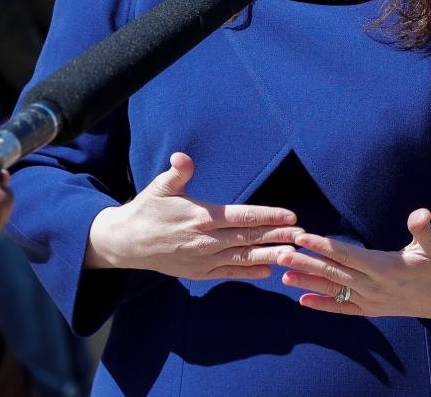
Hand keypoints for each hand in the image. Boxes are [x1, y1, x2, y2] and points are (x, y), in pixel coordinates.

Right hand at [85, 152, 301, 279]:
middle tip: (304, 235)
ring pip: (243, 259)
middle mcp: (205, 240)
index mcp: (200, 216)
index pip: (242, 217)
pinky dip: (249, 273)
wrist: (126, 243)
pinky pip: (229, 273)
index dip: (268, 216)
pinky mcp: (199, 273)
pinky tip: (268, 271)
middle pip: (249, 239)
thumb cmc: (146, 210)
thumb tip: (183, 158)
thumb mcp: (159, 187)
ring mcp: (203, 259)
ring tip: (294, 254)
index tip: (291, 216)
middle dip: (278, 236)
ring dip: (270, 256)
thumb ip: (177, 173)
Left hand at [277, 208, 430, 319]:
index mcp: (387, 268)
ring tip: (283, 276)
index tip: (302, 238)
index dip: (324, 246)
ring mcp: (372, 301)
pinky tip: (302, 300)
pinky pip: (343, 308)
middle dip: (306, 263)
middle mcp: (375, 287)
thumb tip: (421, 213)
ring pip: (334, 290)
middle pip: (334, 273)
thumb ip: (424, 230)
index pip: (349, 255)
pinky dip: (323, 305)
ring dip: (308, 283)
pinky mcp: (372, 310)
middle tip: (280, 254)